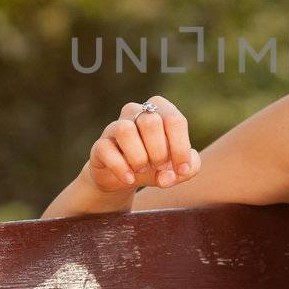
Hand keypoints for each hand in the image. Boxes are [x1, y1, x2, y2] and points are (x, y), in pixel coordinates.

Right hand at [85, 96, 200, 194]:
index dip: (181, 148)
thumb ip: (189, 168)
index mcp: (160, 110)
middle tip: (159, 167)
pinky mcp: (100, 144)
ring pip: (125, 130)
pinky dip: (121, 168)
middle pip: (151, 122)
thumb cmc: (157, 165)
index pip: (174, 120)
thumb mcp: (180, 168)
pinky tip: (129, 179)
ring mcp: (115, 126)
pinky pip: (106, 149)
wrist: (127, 178)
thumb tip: (168, 176)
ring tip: (142, 170)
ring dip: (139, 157)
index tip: (181, 169)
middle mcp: (136, 112)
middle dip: (159, 152)